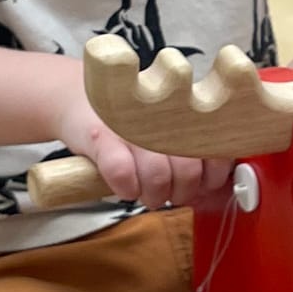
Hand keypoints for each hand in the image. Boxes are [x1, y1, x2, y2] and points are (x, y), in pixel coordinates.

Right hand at [56, 81, 235, 209]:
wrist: (75, 96)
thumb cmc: (129, 120)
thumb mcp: (165, 127)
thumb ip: (192, 151)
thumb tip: (214, 187)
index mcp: (183, 115)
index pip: (216, 154)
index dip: (211, 179)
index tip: (200, 184)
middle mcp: (161, 118)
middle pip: (188, 172)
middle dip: (180, 193)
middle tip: (168, 192)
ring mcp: (130, 126)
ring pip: (157, 177)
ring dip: (152, 195)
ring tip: (143, 190)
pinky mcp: (100, 137)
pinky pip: (121, 173)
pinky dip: (125, 188)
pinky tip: (123, 186)